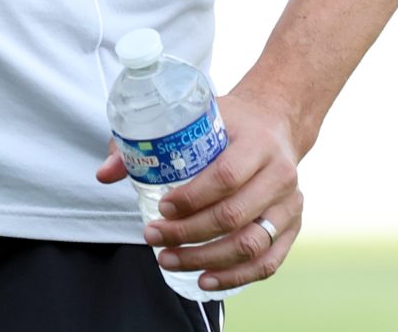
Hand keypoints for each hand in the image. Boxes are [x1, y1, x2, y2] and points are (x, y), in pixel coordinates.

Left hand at [96, 86, 304, 291]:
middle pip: (235, 215)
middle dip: (189, 233)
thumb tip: (105, 174)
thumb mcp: (195, 118)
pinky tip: (205, 279)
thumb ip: (148, 142)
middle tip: (154, 237)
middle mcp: (280, 174)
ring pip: (251, 243)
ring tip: (169, 260)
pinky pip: (268, 261)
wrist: (275, 124)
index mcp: (257, 142)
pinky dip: (236, 276)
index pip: (225, 176)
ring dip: (207, 259)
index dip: (191, 197)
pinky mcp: (292, 227)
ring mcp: (291, 204)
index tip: (162, 207)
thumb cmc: (228, 122)